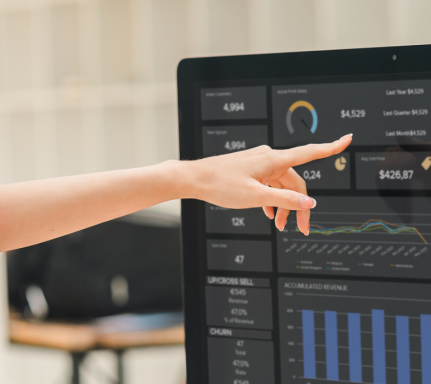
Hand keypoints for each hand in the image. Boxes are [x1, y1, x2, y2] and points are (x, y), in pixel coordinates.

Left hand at [189, 134, 352, 234]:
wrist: (195, 179)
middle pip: (294, 181)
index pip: (309, 152)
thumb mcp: (256, 197)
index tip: (347, 139)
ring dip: (283, 205)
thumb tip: (310, 204)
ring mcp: (259, 163)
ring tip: (278, 224)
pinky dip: (272, 198)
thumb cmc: (221, 184)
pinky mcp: (251, 169)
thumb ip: (284, 200)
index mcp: (273, 160)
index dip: (331, 147)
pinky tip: (267, 212)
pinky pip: (269, 183)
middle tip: (300, 229)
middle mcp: (269, 158)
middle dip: (299, 206)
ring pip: (281, 185)